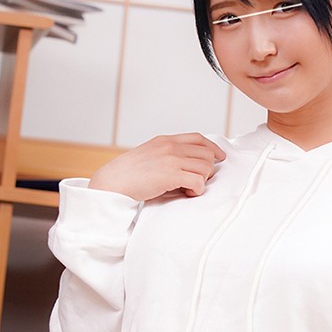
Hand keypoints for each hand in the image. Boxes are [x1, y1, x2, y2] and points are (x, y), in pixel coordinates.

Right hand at [88, 133, 226, 200]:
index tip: (219, 157)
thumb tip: (191, 167)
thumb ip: (169, 156)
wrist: (112, 182)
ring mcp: (171, 159)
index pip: (198, 138)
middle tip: (196, 181)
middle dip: (207, 169)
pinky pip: (199, 182)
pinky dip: (197, 190)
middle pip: (207, 154)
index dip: (213, 148)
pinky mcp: (171, 175)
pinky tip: (187, 194)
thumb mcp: (150, 156)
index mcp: (165, 140)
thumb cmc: (129, 175)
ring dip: (202, 181)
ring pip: (206, 168)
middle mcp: (170, 146)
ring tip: (188, 189)